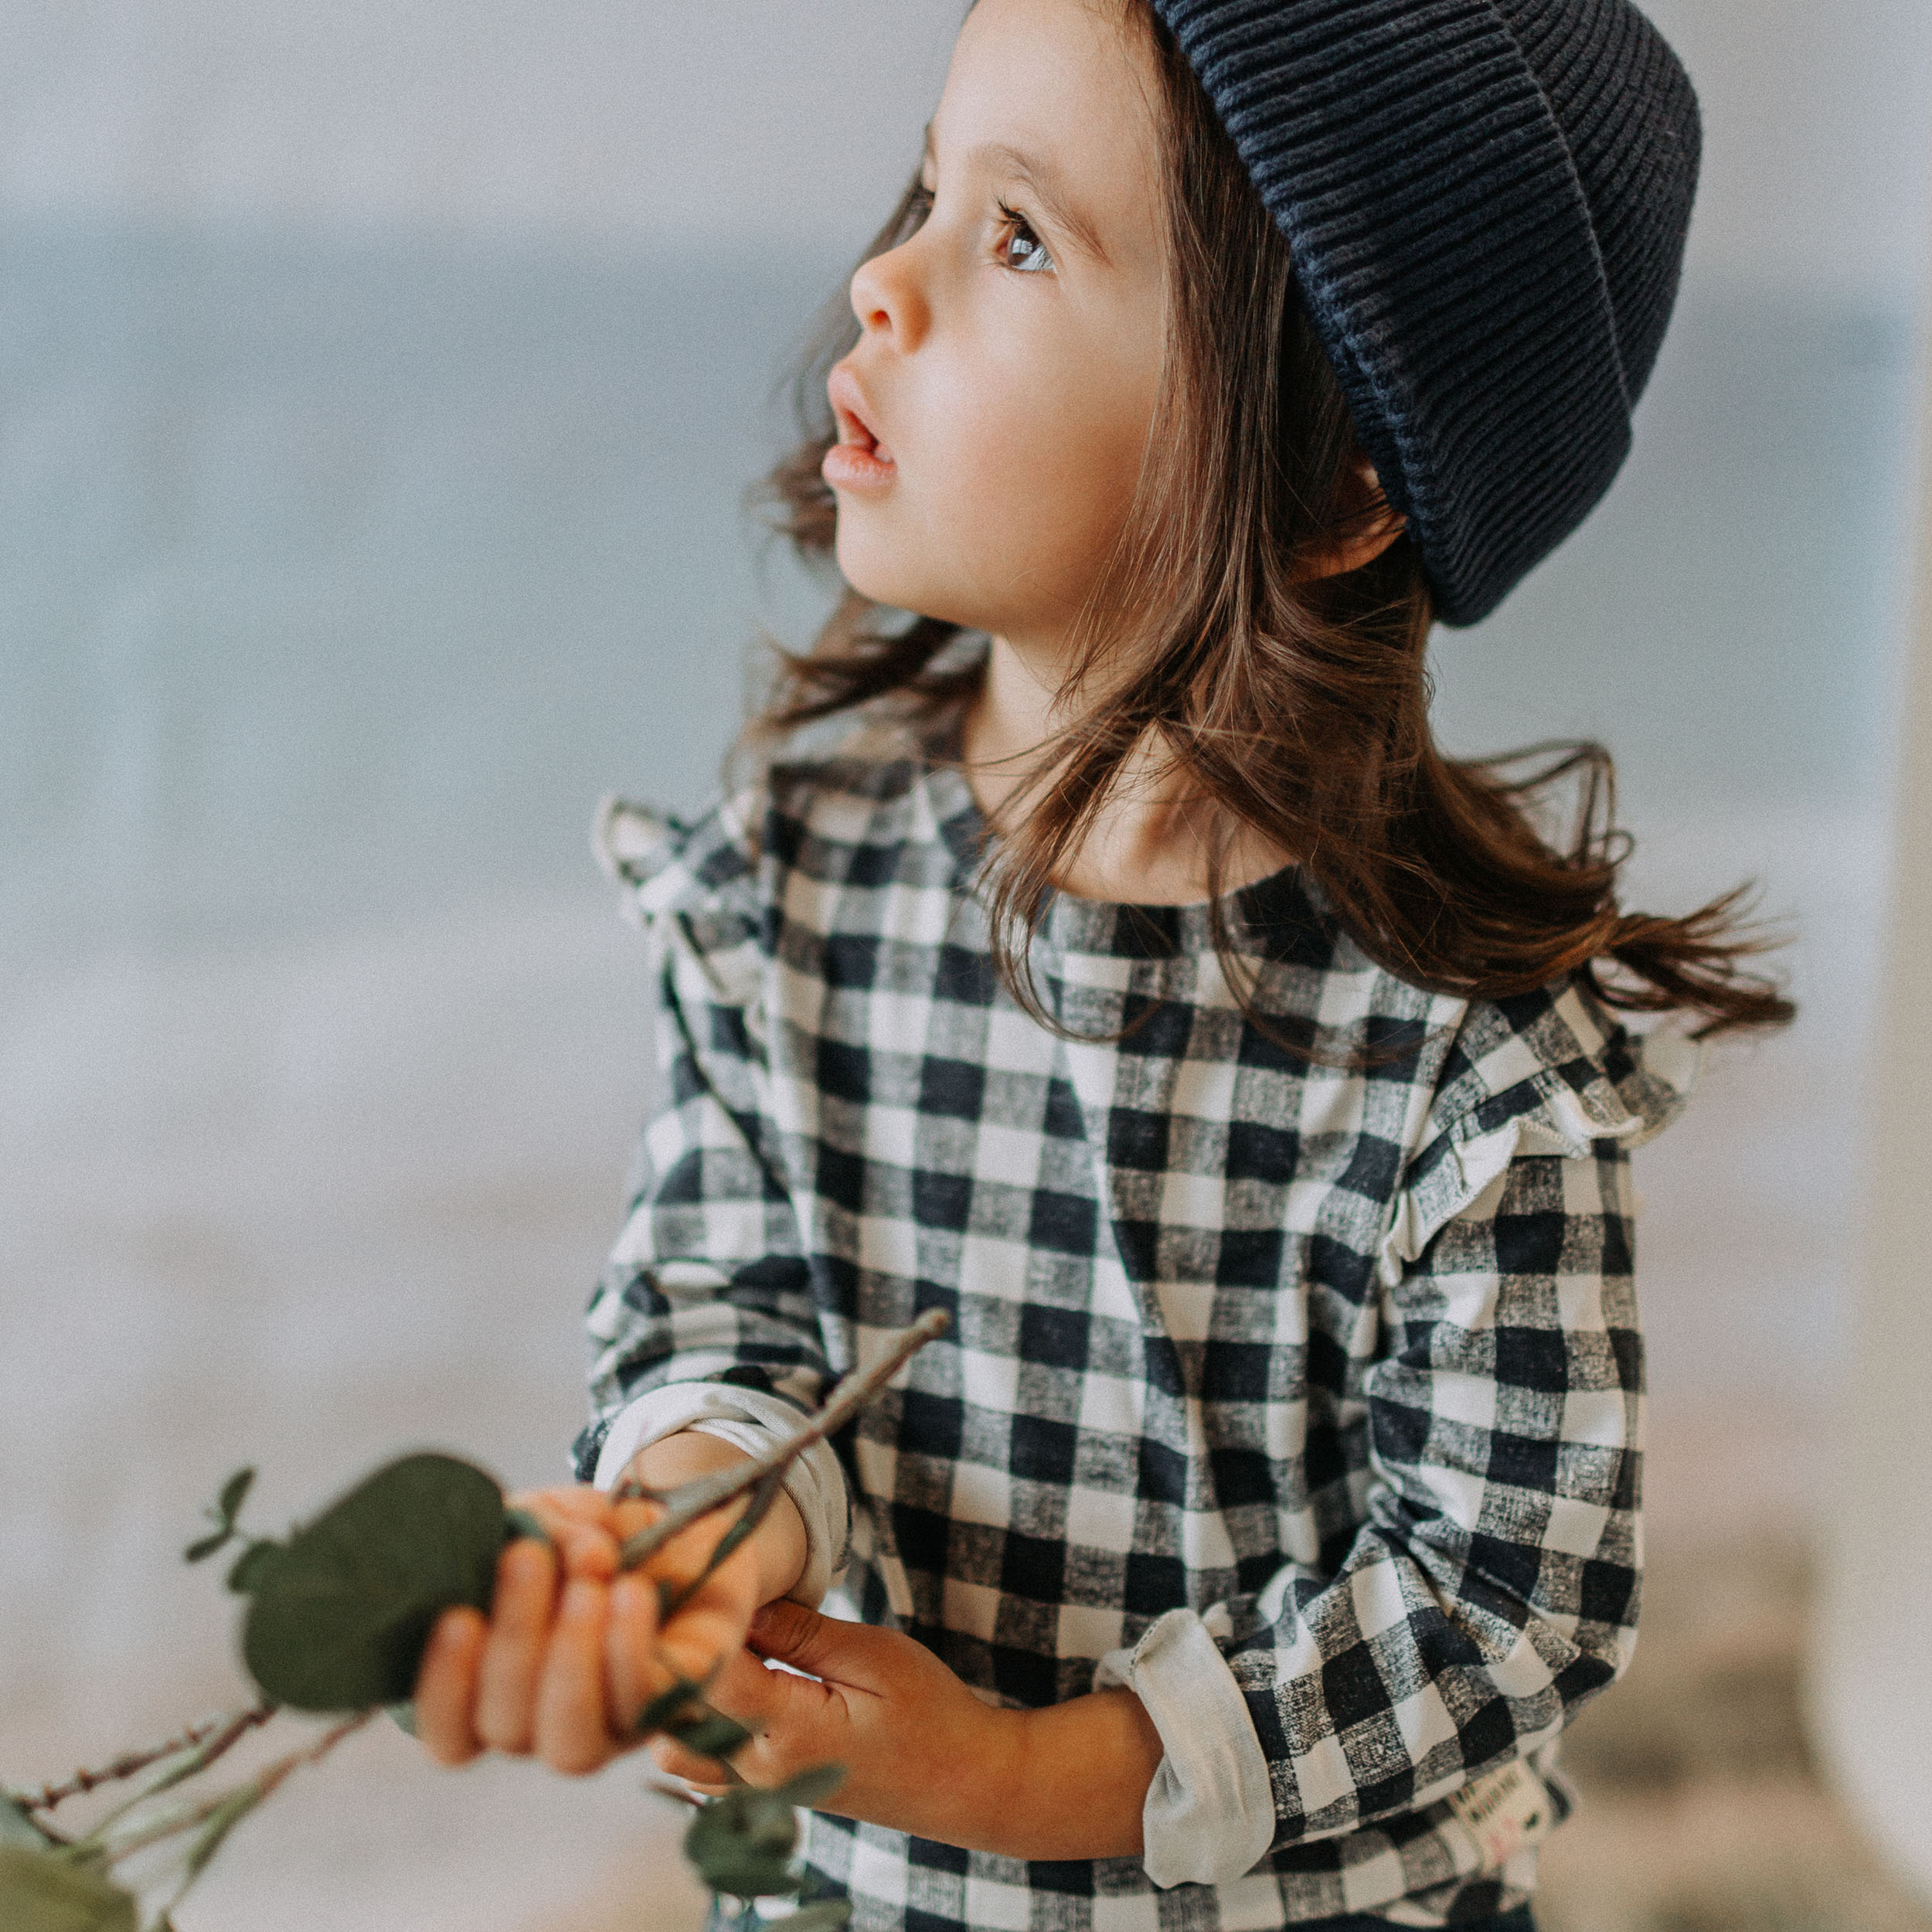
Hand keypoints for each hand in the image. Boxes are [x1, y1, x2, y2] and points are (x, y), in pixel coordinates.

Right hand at [411, 1474, 776, 1775]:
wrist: (689, 1535)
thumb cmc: (597, 1538)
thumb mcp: (554, 1513)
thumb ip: (537, 1524)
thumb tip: (558, 1548)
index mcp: (493, 1689)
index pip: (450, 1733)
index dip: (441, 1689)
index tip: (457, 1615)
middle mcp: (543, 1724)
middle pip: (505, 1728)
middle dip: (513, 1639)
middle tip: (528, 1556)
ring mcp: (607, 1729)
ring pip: (570, 1745)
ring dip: (570, 1661)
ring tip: (587, 1586)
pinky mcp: (669, 1709)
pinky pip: (642, 1707)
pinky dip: (628, 1648)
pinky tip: (631, 1592)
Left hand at [649, 1599, 1021, 1844]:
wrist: (963, 1784)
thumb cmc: (930, 1714)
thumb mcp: (875, 1655)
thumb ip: (801, 1632)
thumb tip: (742, 1601)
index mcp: (790, 1732)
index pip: (706, 1675)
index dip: (691, 1624)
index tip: (692, 1579)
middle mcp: (761, 1772)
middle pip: (672, 1717)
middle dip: (674, 1658)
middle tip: (697, 1603)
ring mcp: (758, 1792)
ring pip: (676, 1749)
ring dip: (679, 1695)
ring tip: (712, 1642)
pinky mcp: (762, 1795)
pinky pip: (699, 1765)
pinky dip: (694, 1725)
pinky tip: (726, 1683)